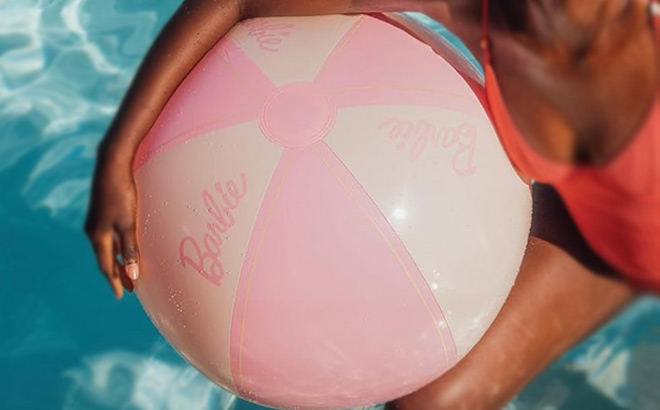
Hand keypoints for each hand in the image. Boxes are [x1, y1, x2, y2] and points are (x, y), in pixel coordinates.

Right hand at [85, 142, 138, 298]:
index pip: (106, 266)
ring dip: (119, 261)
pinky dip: (118, 248)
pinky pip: (109, 238)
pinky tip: (125, 249)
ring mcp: (96, 222)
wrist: (112, 165)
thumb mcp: (128, 223)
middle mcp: (93, 231)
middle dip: (119, 274)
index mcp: (98, 236)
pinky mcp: (102, 213)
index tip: (123, 295)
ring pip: (108, 248)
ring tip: (130, 273)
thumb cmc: (122, 194)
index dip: (115, 281)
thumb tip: (133, 275)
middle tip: (131, 289)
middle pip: (107, 259)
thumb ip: (131, 249)